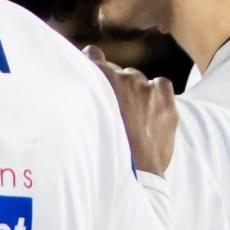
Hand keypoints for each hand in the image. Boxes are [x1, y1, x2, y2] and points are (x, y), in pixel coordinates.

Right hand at [87, 47, 176, 175]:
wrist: (130, 174)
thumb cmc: (99, 153)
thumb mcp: (78, 125)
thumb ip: (78, 103)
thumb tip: (65, 94)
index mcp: (94, 79)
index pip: (92, 55)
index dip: (92, 65)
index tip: (93, 77)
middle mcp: (118, 76)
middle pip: (116, 72)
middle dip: (114, 86)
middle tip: (111, 110)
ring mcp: (143, 86)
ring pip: (137, 79)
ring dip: (134, 93)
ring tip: (130, 119)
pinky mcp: (163, 97)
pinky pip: (160, 84)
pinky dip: (156, 94)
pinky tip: (150, 110)